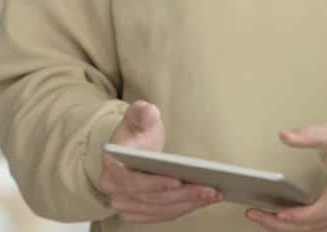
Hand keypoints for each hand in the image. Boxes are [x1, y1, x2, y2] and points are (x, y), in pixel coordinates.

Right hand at [95, 101, 221, 222]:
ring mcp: (128, 206)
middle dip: (183, 195)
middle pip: (152, 199)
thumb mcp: (137, 117)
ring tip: (214, 193)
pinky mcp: (141, 213)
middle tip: (209, 188)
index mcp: (112, 169)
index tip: (177, 181)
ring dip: (189, 203)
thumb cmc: (137, 133)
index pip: (132, 182)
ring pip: (161, 209)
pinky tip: (205, 199)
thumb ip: (141, 113)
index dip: (155, 183)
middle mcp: (116, 193)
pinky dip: (186, 208)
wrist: (134, 150)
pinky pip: (166, 214)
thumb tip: (148, 111)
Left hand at [247, 124, 326, 230]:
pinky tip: (282, 224)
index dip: (299, 215)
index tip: (278, 212)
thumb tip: (284, 135)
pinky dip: (301, 230)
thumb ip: (309, 134)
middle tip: (256, 214)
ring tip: (264, 218)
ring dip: (288, 230)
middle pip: (315, 226)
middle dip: (282, 224)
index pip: (324, 208)